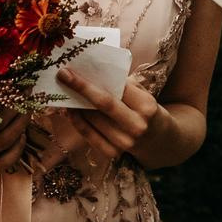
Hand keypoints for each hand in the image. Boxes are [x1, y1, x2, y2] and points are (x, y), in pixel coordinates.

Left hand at [50, 66, 171, 171]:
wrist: (159, 141)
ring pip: (93, 119)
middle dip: (81, 88)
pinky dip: (77, 122)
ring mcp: (125, 142)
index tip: (75, 68)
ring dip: (76, 104)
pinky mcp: (113, 153)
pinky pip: (89, 135)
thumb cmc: (146, 110)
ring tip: (65, 91)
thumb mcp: (144, 94)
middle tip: (63, 75)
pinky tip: (70, 111)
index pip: (118, 89)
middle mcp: (137, 126)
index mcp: (147, 107)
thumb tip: (93, 75)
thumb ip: (123, 85)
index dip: (97, 78)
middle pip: (104, 104)